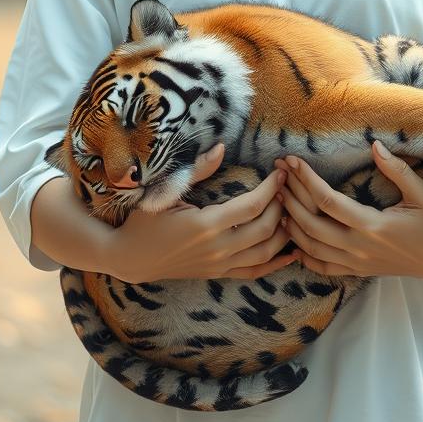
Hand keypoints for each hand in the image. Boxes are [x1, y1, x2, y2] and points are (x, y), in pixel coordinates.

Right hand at [103, 143, 297, 281]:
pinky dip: (276, 263)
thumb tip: (222, 148)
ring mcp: (219, 264)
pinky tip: (292, 253)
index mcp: (206, 225)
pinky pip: (254, 272)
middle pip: (265, 228)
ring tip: (291, 210)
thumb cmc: (145, 221)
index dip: (271, 189)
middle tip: (287, 187)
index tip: (280, 173)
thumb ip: (197, 170)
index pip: (251, 206)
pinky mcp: (218, 273)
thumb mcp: (166, 191)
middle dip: (281, 205)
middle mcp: (217, 248)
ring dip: (283, 232)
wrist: (130, 258)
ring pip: (265, 252)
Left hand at [273, 141, 422, 281]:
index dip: (306, 179)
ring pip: (311, 248)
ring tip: (278, 200)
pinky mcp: (359, 271)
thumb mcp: (422, 193)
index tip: (291, 161)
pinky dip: (303, 255)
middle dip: (290, 197)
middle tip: (276, 175)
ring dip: (291, 224)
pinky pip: (323, 267)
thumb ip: (397, 170)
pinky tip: (291, 238)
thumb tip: (374, 144)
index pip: (327, 201)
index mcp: (373, 225)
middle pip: (311, 224)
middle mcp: (360, 247)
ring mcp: (357, 263)